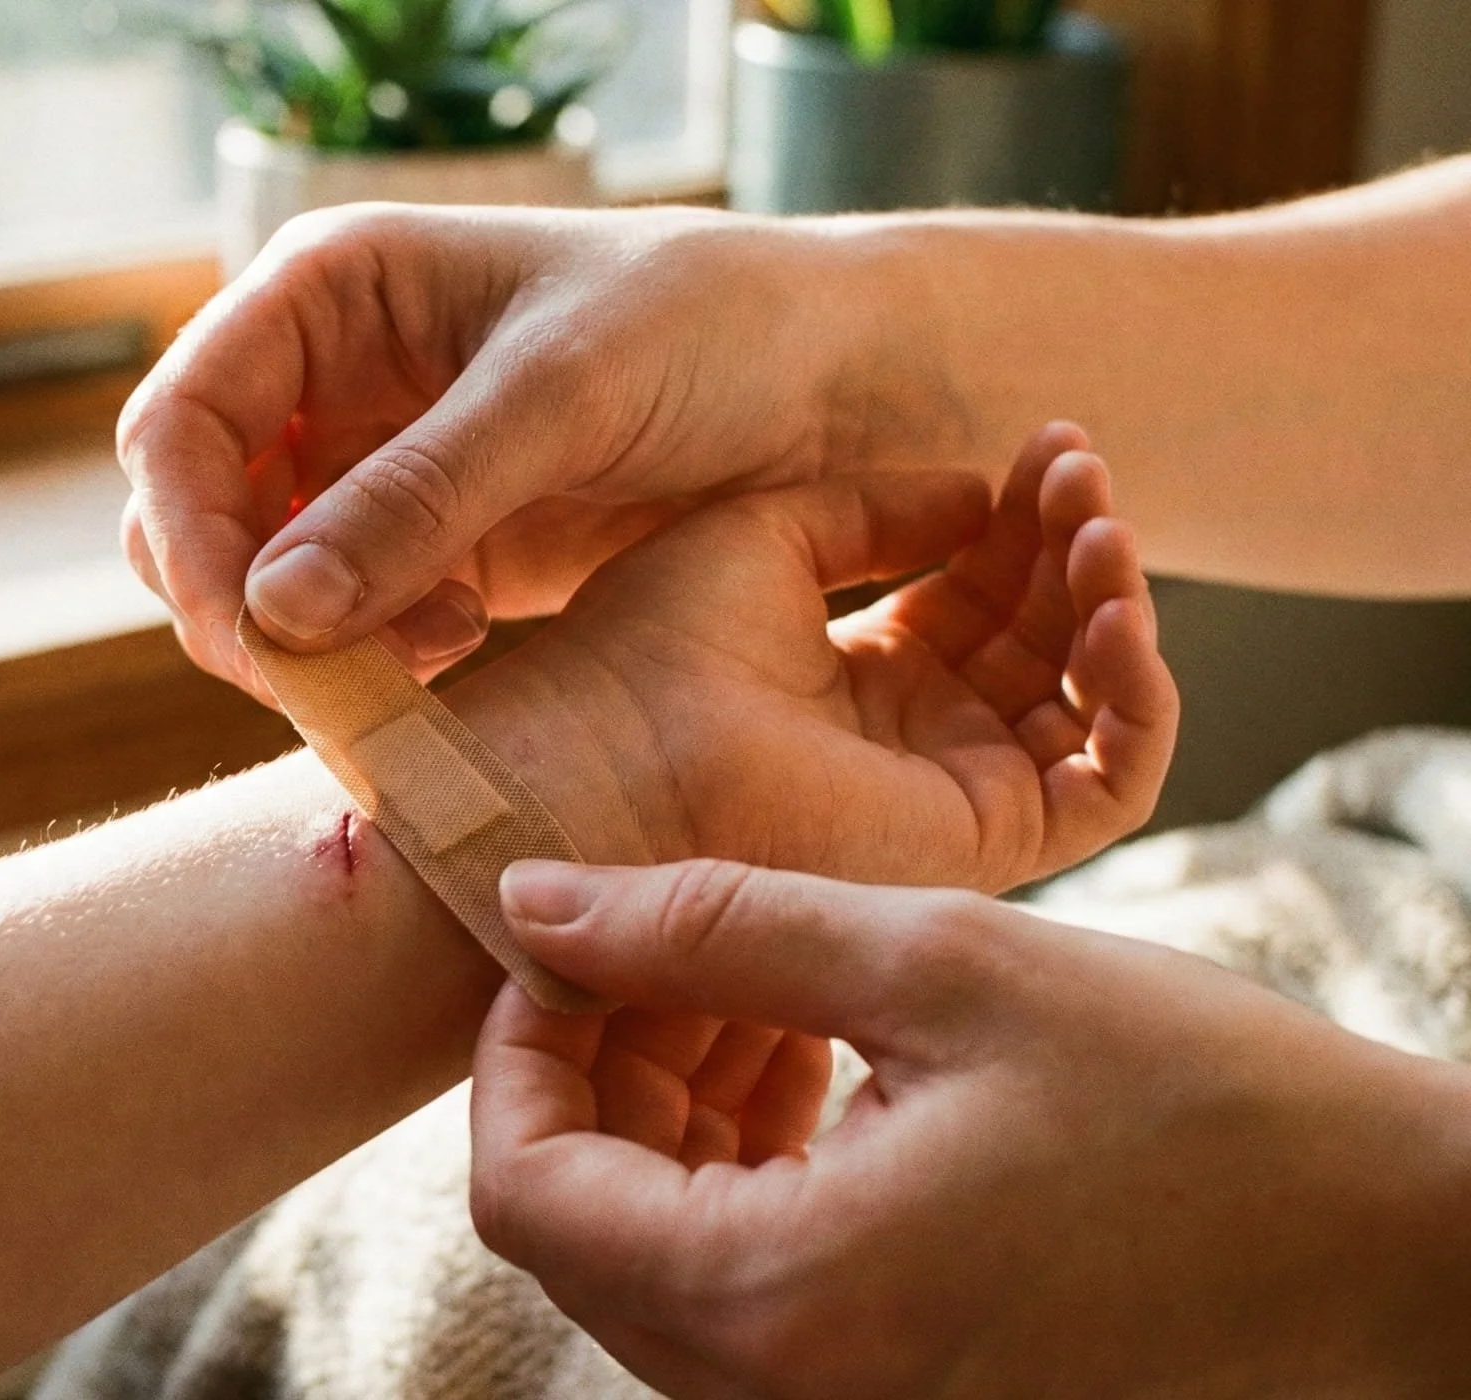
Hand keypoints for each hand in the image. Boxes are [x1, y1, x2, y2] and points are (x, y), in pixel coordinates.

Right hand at [118, 204, 925, 693]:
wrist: (839, 385)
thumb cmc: (712, 331)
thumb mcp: (564, 396)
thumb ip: (420, 498)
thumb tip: (271, 609)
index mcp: (334, 292)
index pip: (182, 417)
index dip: (185, 528)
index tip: (242, 630)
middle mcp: (333, 378)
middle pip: (196, 511)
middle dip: (235, 600)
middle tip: (317, 678)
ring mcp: (381, 470)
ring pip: (261, 580)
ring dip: (305, 639)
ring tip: (425, 653)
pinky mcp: (436, 549)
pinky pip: (350, 623)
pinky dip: (371, 658)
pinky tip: (458, 650)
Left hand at [457, 424, 1175, 890]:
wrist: (605, 752)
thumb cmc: (647, 643)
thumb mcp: (768, 534)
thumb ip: (877, 510)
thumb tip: (977, 492)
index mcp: (858, 676)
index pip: (982, 594)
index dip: (1024, 518)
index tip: (1050, 439)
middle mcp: (914, 742)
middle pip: (1044, 638)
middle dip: (1075, 546)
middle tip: (1080, 468)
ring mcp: (953, 795)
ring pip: (1089, 703)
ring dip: (1114, 605)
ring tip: (1097, 526)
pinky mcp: (985, 845)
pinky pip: (1111, 786)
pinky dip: (1136, 699)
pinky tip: (1113, 612)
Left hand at [468, 859, 1470, 1399]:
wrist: (1392, 1255)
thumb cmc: (1199, 1103)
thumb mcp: (942, 966)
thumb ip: (709, 927)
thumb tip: (534, 900)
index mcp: (782, 1305)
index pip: (521, 1186)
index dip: (519, 1045)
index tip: (578, 939)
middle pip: (581, 1225)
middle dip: (606, 1065)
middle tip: (688, 946)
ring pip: (658, 1253)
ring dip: (678, 1109)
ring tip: (772, 989)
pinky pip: (750, 1291)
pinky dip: (747, 1172)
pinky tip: (821, 1063)